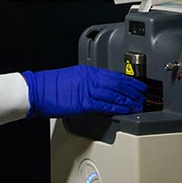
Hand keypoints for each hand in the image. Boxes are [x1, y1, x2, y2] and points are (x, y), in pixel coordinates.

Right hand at [23, 65, 145, 118]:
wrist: (37, 90)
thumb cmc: (51, 86)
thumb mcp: (74, 78)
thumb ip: (89, 83)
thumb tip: (102, 91)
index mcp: (89, 71)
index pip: (115, 75)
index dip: (130, 82)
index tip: (139, 86)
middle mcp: (91, 79)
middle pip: (119, 84)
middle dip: (133, 91)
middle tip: (143, 96)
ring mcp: (88, 90)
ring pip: (115, 95)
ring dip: (129, 101)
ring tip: (138, 106)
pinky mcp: (83, 103)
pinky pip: (105, 105)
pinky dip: (117, 108)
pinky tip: (125, 111)